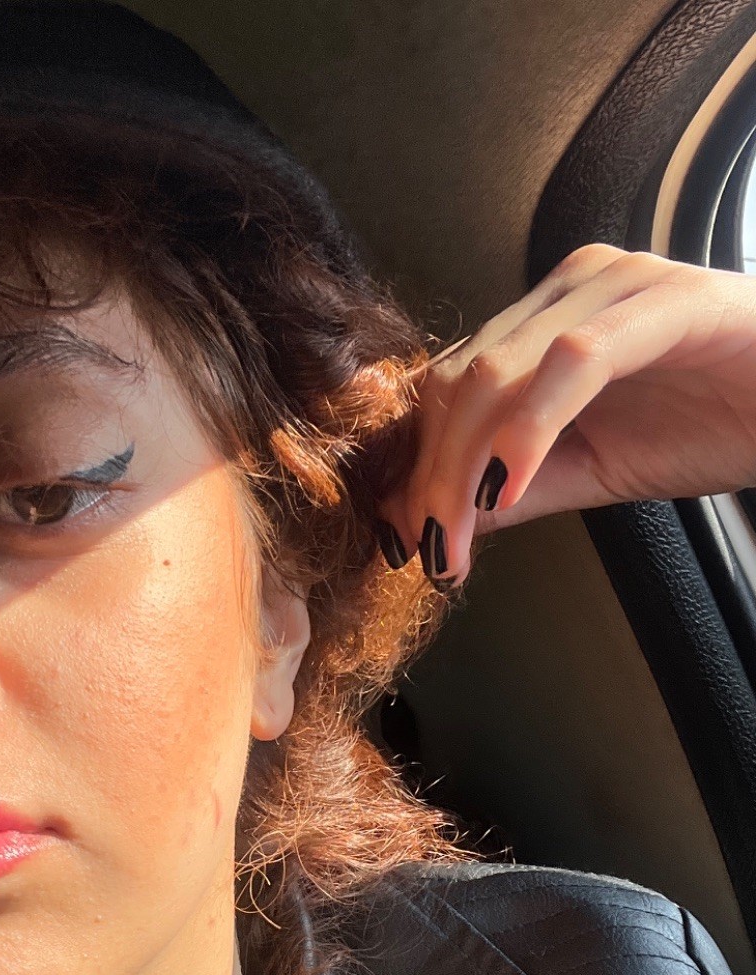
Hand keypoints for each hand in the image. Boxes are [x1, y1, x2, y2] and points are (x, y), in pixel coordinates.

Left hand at [374, 244, 755, 590]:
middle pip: (457, 383)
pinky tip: (509, 486)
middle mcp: (567, 289)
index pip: (445, 390)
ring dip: (464, 466)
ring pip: (497, 372)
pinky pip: (574, 361)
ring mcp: (615, 285)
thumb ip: (507, 489)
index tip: (401, 536)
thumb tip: (426, 521)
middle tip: (427, 549)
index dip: (414, 465)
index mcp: (539, 321)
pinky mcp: (669, 299)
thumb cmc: (712, 425)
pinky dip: (530, 429)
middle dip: (431, 477)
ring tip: (455, 536)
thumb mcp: (587, 471)